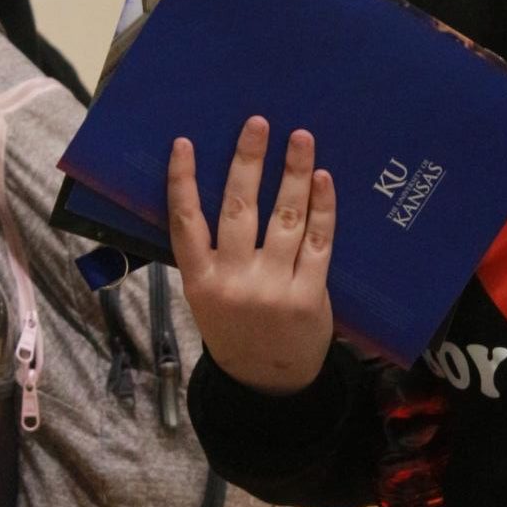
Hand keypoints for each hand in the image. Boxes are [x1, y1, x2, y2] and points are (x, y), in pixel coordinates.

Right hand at [167, 116, 335, 394]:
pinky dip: (322, 208)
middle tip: (258, 123)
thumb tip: (224, 190)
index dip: (183, 181)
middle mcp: (232, 282)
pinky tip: (323, 180)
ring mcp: (272, 288)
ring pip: (284, 218)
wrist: (268, 383)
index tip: (185, 143)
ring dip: (294, 173)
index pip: (184, 222)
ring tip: (301, 139)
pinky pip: (317, 241)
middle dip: (249, 161)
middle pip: (239, 209)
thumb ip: (211, 256)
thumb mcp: (206, 299)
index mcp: (198, 281)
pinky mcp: (308, 295)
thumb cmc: (236, 330)